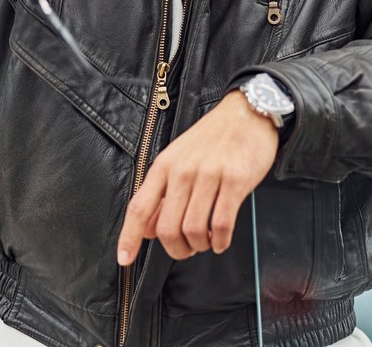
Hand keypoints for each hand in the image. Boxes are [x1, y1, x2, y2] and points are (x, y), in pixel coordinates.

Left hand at [115, 90, 278, 264]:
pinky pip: (221, 224)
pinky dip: (219, 241)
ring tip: (206, 241)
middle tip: (187, 249)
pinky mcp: (235, 180)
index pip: (139, 207)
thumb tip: (145, 229)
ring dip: (199, 246)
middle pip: (166, 228)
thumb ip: (161, 194)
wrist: (246, 113)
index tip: (124, 259)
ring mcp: (209, 174)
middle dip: (176, 249)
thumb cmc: (212, 139)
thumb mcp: (178, 159)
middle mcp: (183, 170)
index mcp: (164, 165)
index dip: (129, 237)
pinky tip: (220, 240)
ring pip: (193, 230)